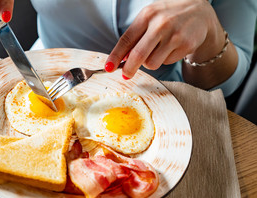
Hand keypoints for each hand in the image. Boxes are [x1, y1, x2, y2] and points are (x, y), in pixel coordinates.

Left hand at [105, 0, 225, 79]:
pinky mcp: (185, 45)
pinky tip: (172, 47)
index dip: (115, 56)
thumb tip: (122, 59)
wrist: (200, 12)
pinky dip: (165, 59)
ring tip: (157, 50)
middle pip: (138, 55)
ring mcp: (174, 35)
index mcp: (147, 15)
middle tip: (125, 75)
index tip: (108, 68)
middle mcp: (160, 24)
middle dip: (129, 69)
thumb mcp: (150, 18)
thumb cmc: (168, 16)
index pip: (126, 40)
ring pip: (152, 63)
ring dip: (150, 62)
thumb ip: (136, 36)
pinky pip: (166, 63)